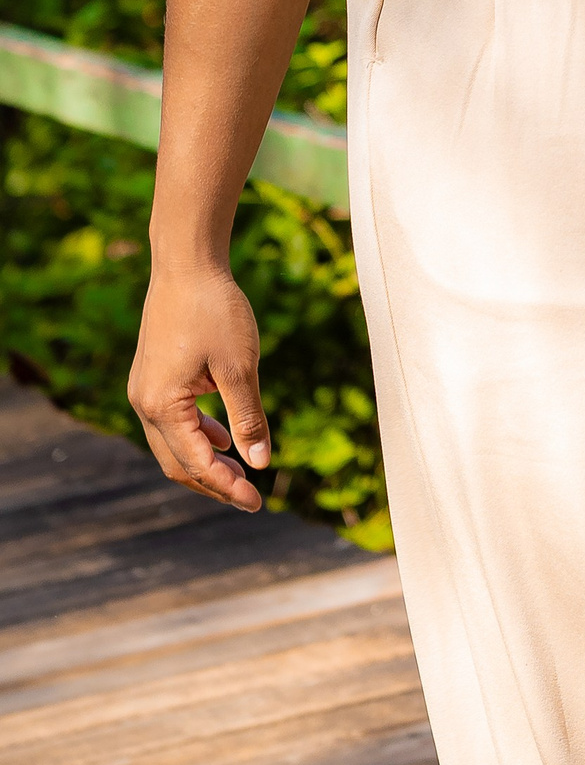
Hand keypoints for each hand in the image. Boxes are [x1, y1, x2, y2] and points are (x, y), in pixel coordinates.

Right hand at [129, 261, 270, 512]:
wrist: (186, 262)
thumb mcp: (240, 365)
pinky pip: (171, 421)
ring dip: (204, 461)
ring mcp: (144, 390)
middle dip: (213, 483)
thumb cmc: (215, 309)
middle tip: (250, 497)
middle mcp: (144, 404)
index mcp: (161, 406)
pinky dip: (197, 435)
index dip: (227, 487)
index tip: (258, 502)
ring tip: (239, 473)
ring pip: (172, 444)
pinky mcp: (152, 377)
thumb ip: (248, 417)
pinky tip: (222, 437)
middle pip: (177, 463)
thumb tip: (262, 464)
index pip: (197, 464)